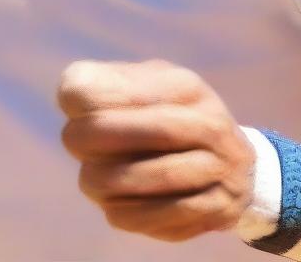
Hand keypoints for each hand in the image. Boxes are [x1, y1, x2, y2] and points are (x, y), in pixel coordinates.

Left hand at [57, 59, 255, 242]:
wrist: (229, 165)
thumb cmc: (165, 118)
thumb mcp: (144, 88)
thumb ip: (108, 85)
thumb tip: (73, 89)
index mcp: (188, 88)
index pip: (140, 89)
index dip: (95, 99)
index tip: (71, 107)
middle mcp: (211, 124)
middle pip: (158, 129)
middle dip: (101, 139)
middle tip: (72, 142)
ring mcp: (219, 167)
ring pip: (161, 176)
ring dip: (112, 181)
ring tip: (89, 180)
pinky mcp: (217, 209)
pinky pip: (167, 215)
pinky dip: (132, 213)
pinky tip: (113, 207)